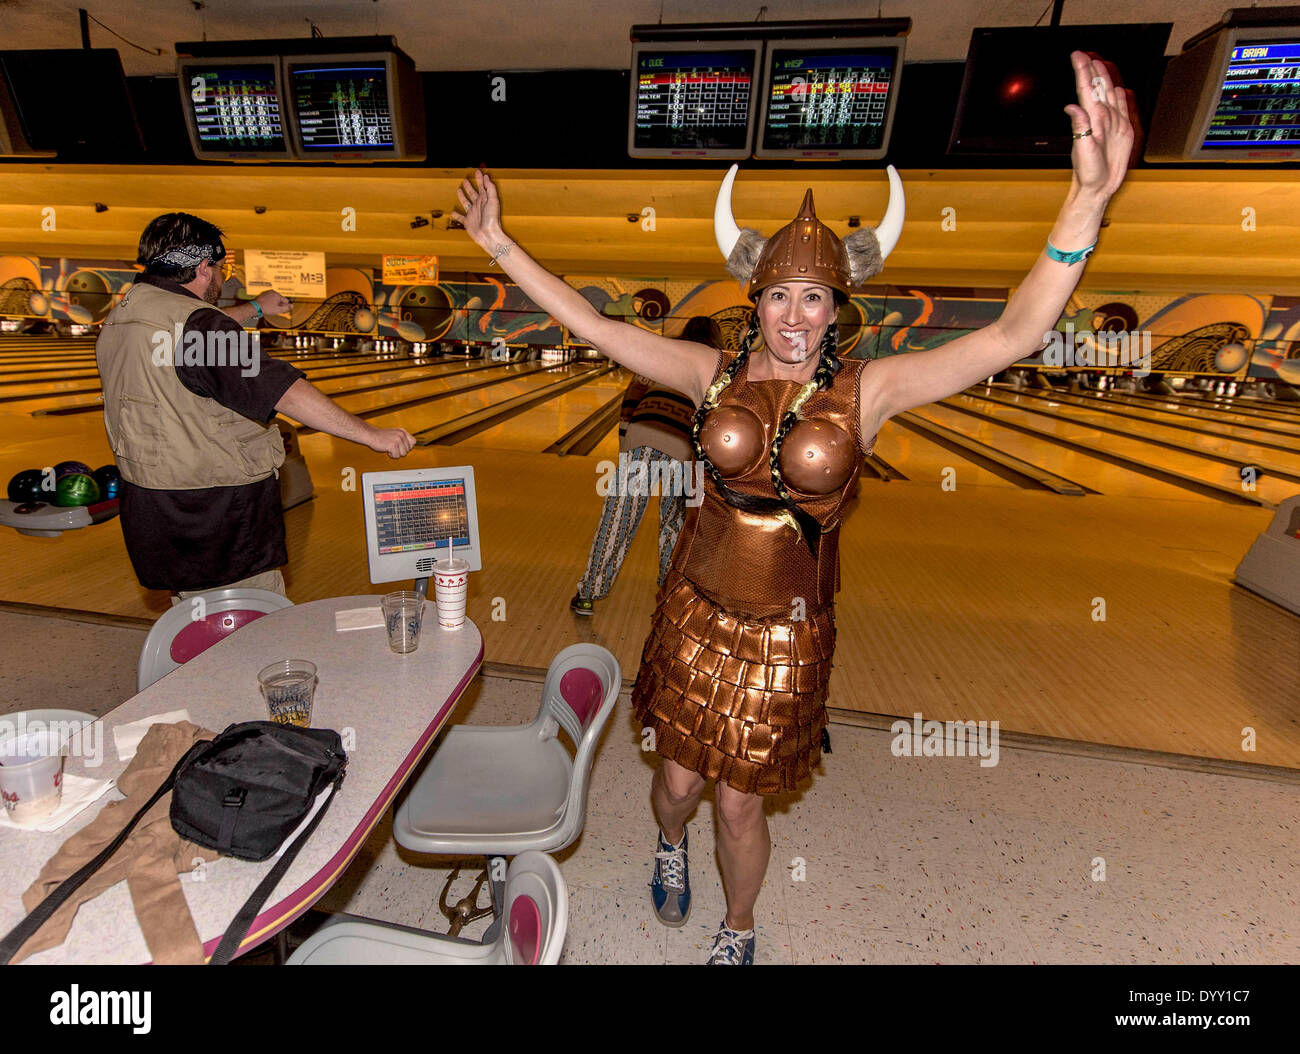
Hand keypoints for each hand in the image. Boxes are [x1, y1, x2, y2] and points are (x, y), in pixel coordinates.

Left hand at [256, 290, 291, 316]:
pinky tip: (268, 304)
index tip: (280, 309)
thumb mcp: (278, 310)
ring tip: (270, 306)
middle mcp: (273, 292)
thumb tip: (292, 306)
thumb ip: (286, 308)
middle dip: (279, 304)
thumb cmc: (266, 308)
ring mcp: (268, 292)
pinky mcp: (265, 294)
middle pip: (280, 299)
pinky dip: (270, 301)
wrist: (256, 307)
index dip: (284, 306)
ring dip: (275, 302)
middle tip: (274, 308)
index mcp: (277, 295)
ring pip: (275, 298)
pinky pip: (270, 297)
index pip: (286, 301)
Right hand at [367, 426, 415, 457]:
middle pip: (408, 450)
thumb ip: (402, 438)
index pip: (413, 442)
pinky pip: (396, 456)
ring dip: (396, 453)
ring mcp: (397, 440)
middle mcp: (401, 435)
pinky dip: (391, 455)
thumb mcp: (394, 434)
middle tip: (392, 447)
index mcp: (402, 431)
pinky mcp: (393, 445)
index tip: (401, 447)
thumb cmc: (379, 435)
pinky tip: (387, 449)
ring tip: (389, 448)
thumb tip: (410, 447)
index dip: (408, 447)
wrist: (370, 434)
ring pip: (403, 454)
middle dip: (400, 451)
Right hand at [451, 168, 503, 247]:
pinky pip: (461, 218)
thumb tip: (487, 177)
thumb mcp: (493, 200)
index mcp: (485, 200)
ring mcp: (473, 214)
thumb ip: (490, 188)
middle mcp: (478, 206)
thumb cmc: (492, 219)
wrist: (489, 235)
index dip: (479, 179)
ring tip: (459, 190)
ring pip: (466, 203)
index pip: (482, 186)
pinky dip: (456, 215)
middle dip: (469, 186)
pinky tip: (452, 212)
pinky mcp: (468, 223)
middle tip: (465, 180)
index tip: (477, 171)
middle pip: (472, 193)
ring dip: (462, 196)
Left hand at [1064, 50, 1135, 200]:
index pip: (1086, 90)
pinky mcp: (1123, 130)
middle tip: (1083, 55)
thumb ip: (1080, 127)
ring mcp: (1112, 123)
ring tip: (1097, 64)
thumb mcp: (1083, 150)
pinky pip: (1122, 108)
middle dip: (1090, 70)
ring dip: (1103, 79)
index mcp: (1090, 120)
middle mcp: (1101, 118)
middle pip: (1097, 88)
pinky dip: (1119, 96)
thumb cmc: (1088, 172)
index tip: (1076, 56)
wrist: (1099, 187)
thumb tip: (1072, 106)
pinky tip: (1115, 88)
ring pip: (1108, 94)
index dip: (1082, 72)